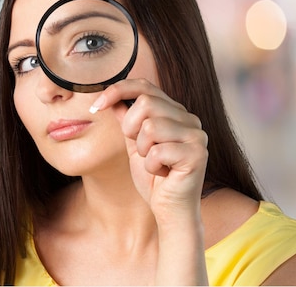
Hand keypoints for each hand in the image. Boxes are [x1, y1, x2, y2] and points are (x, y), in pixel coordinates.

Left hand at [89, 78, 207, 222]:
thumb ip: (126, 120)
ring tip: (154, 162)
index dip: (118, 90)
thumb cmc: (154, 178)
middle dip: (130, 128)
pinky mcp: (198, 154)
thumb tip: (112, 98)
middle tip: (139, 149)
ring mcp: (196, 135)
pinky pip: (158, 151)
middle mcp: (189, 119)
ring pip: (151, 126)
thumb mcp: (133, 144)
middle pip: (146, 102)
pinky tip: (162, 173)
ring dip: (142, 150)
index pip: (145, 86)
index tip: (97, 105)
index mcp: (174, 112)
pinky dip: (152, 166)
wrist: (169, 210)